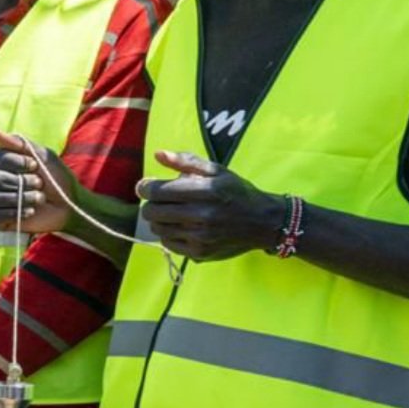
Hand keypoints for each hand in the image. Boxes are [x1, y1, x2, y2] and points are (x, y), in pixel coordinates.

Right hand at [0, 131, 78, 239]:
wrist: (69, 205)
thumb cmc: (57, 179)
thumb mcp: (43, 156)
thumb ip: (21, 144)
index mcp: (4, 162)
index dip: (16, 163)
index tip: (35, 166)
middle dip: (20, 182)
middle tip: (39, 184)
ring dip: (20, 199)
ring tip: (39, 200)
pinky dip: (10, 214)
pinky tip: (28, 212)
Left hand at [133, 151, 291, 262]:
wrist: (262, 222)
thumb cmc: (237, 192)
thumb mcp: (216, 170)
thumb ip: (186, 161)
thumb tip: (158, 154)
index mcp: (204, 191)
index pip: (158, 191)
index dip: (145, 187)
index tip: (146, 186)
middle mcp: (201, 215)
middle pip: (153, 212)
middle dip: (150, 204)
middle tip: (159, 201)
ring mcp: (200, 237)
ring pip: (157, 229)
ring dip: (158, 220)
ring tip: (171, 213)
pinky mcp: (200, 253)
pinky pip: (168, 244)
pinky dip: (168, 235)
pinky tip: (180, 227)